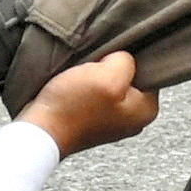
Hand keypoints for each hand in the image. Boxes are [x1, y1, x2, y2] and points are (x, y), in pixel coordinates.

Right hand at [22, 47, 155, 153]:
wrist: (42, 132)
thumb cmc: (74, 107)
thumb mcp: (109, 74)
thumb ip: (125, 60)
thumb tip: (121, 59)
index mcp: (147, 110)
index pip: (148, 69)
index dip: (125, 60)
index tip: (107, 66)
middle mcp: (134, 119)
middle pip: (129, 76)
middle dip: (110, 69)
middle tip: (92, 73)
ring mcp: (113, 122)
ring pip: (110, 83)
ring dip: (95, 77)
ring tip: (80, 81)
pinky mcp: (93, 121)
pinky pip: (95, 95)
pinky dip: (84, 88)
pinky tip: (74, 89)